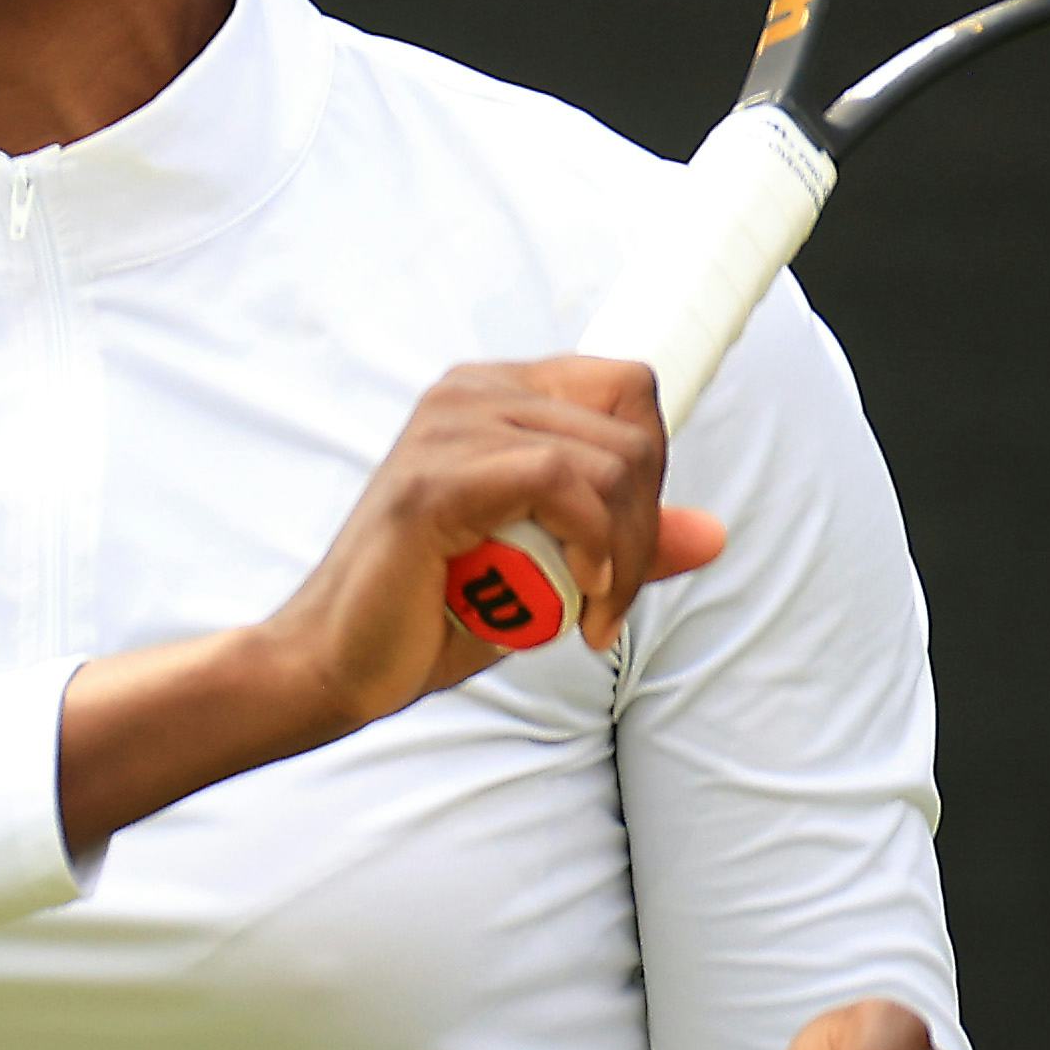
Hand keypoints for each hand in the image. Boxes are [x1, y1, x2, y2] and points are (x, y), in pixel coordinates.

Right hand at [260, 357, 728, 729]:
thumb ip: (620, 541)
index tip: (624, 551)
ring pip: (606, 462)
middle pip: (631, 424)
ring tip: (590, 612)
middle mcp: (471, 393)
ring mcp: (448, 428)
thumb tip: (711, 532)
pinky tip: (580, 599)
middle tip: (609, 598)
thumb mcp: (548, 570)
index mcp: (494, 396)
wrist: (338, 662)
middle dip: (644, 525)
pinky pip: (560, 484)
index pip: (625, 387)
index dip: (650, 469)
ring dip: (621, 556)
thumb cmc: (430, 611)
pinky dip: (592, 547)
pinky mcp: (435, 480)